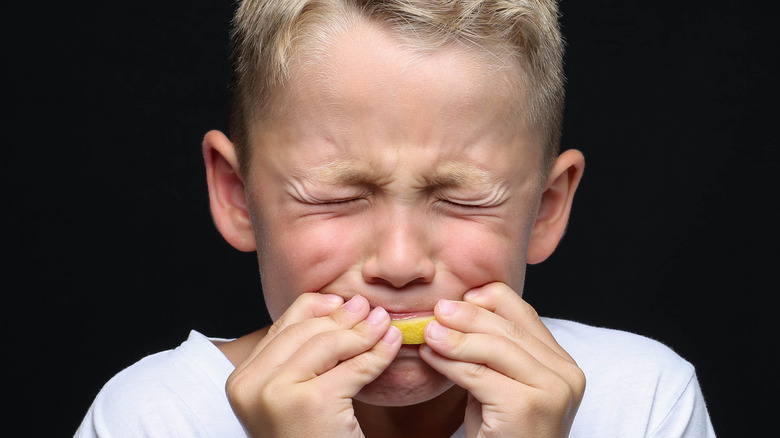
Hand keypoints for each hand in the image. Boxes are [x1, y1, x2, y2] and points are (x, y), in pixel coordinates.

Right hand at [225, 293, 402, 437]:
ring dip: (365, 332)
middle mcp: (250, 385)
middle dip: (345, 317)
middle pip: (305, 331)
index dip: (318, 309)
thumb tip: (340, 303)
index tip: (344, 303)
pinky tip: (392, 345)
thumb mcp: (297, 391)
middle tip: (373, 310)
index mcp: (241, 380)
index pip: (282, 327)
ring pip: (329, 344)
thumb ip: (305, 352)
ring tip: (386, 324)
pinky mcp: (310, 403)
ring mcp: (276, 394)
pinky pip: (353, 368)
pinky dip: (378, 354)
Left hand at [419, 283, 584, 437]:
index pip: (525, 314)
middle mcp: (566, 374)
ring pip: (494, 348)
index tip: (457, 300)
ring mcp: (551, 390)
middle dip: (467, 315)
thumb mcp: (501, 384)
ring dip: (454, 338)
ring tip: (428, 332)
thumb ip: (491, 353)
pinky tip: (430, 357)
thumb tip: (454, 313)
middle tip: (436, 310)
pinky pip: (479, 375)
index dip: (489, 301)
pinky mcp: (527, 406)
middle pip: (508, 328)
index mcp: (563, 363)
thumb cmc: (503, 434)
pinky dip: (450, 362)